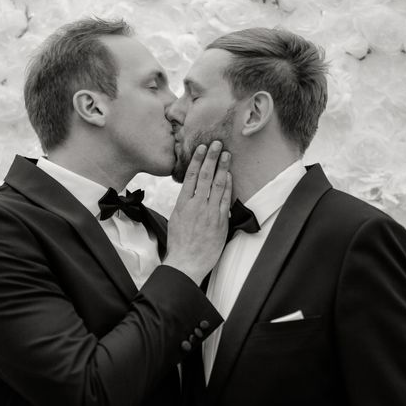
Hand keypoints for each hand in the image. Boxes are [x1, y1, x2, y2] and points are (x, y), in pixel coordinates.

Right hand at [164, 141, 231, 284]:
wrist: (186, 262)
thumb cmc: (179, 244)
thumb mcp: (175, 220)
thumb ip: (184, 205)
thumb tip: (190, 194)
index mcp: (182, 204)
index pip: (190, 176)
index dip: (198, 160)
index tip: (202, 148)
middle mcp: (196, 205)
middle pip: (205, 176)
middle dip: (212, 158)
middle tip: (217, 143)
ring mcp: (209, 213)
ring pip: (217, 185)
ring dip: (223, 168)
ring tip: (227, 155)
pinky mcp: (220, 221)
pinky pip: (226, 199)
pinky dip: (228, 186)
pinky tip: (230, 176)